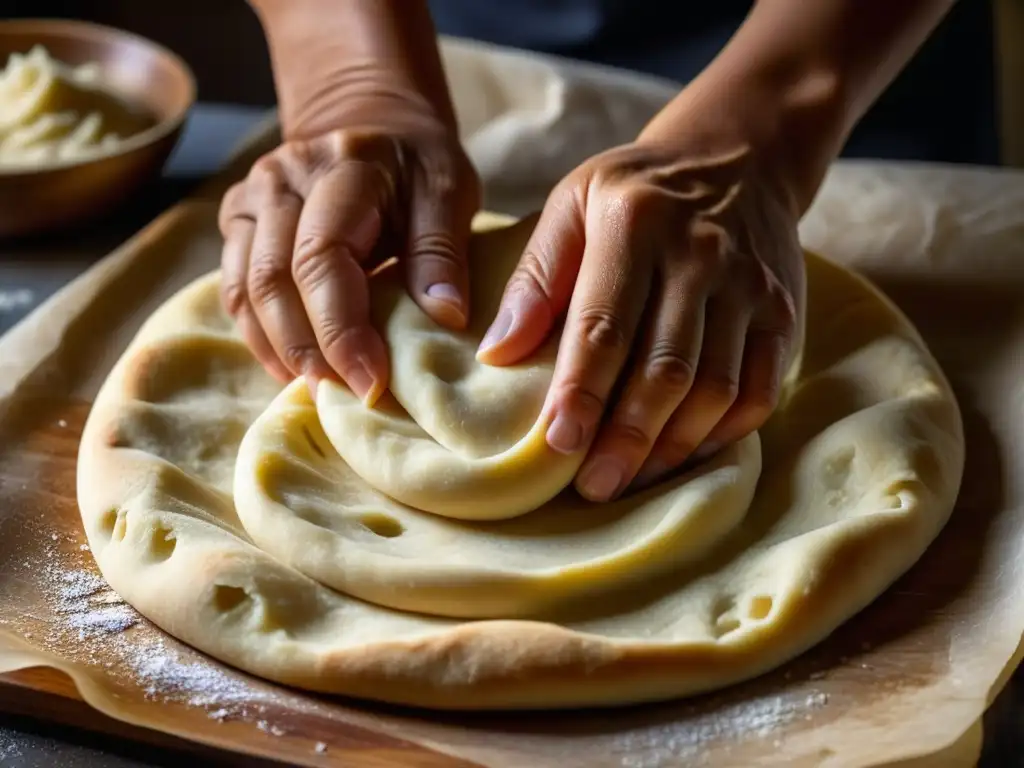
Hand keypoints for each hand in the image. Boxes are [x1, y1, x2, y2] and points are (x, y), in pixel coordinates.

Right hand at [218, 106, 479, 402]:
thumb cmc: (415, 165)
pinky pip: (234, 289)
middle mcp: (283, 180)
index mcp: (342, 168)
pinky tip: (293, 367)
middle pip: (274, 280)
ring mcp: (251, 198)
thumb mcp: (448, 190)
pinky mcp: (237, 220)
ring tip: (321, 389)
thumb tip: (446, 317)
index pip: (322, 257)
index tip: (372, 380)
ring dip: (280, 349)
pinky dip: (260, 336)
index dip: (342, 328)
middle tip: (348, 395)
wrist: (367, 123)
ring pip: (245, 289)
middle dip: (309, 349)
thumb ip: (443, 250)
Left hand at [477, 138, 805, 501]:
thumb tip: (497, 353)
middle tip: (592, 486)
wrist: (739, 157)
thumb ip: (535, 278)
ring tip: (629, 479)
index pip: (605, 325)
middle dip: (626, 437)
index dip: (581, 391)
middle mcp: (701, 256)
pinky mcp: (785, 313)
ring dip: (672, 446)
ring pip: (717, 388)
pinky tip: (684, 454)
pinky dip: (723, 433)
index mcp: (635, 223)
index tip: (556, 444)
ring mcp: (751, 288)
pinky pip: (760, 391)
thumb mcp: (572, 205)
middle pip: (666, 369)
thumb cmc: (636, 191)